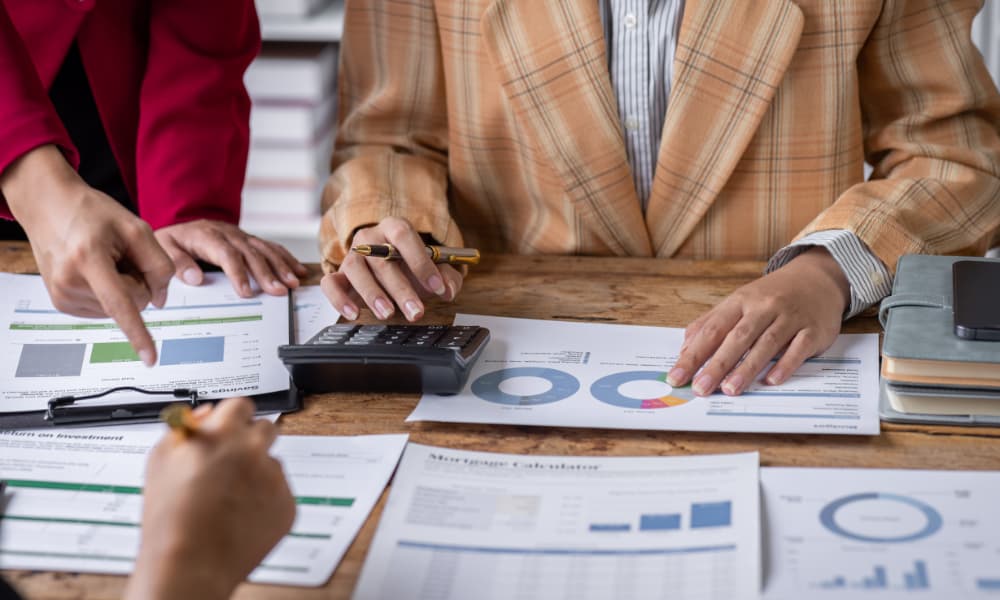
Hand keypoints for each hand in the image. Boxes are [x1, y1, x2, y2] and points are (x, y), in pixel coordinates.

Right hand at [1, 145, 173, 365]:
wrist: (49, 206)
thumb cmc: (93, 213)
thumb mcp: (136, 228)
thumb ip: (159, 265)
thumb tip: (160, 303)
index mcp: (89, 258)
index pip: (121, 304)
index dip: (138, 333)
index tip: (150, 360)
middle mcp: (70, 282)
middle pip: (133, 302)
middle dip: (138, 280)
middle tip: (118, 254)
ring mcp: (62, 295)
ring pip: (121, 308)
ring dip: (122, 285)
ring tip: (102, 259)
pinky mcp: (62, 303)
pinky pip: (106, 308)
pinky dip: (110, 290)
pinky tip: (95, 270)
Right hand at [125, 398, 295, 599]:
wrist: (189, 564)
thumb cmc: (170, 517)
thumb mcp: (161, 460)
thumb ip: (187, 427)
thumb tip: (208, 414)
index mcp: (222, 433)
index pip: (242, 405)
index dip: (233, 417)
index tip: (229, 427)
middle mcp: (254, 450)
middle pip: (266, 428)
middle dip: (251, 441)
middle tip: (232, 462)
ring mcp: (274, 478)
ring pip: (271, 464)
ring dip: (256, 474)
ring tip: (228, 500)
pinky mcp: (288, 504)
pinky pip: (279, 493)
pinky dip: (265, 501)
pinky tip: (241, 516)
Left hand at [155, 220, 306, 296]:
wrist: (183, 225)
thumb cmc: (175, 240)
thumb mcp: (166, 248)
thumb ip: (178, 263)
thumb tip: (195, 278)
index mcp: (207, 236)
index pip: (226, 255)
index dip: (238, 273)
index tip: (245, 292)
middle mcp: (228, 234)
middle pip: (251, 253)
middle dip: (267, 273)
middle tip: (278, 291)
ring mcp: (242, 236)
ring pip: (265, 249)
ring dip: (281, 266)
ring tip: (293, 283)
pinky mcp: (250, 240)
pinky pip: (271, 247)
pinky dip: (286, 258)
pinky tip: (298, 269)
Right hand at [322, 216, 462, 320]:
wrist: (389, 269)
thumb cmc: (412, 267)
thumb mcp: (435, 270)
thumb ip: (447, 278)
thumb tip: (448, 290)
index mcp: (395, 228)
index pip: (404, 236)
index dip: (421, 261)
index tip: (437, 287)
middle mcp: (370, 238)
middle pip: (382, 259)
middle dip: (401, 288)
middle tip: (416, 311)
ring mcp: (351, 255)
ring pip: (355, 269)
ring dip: (372, 294)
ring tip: (387, 314)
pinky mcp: (338, 275)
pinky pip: (330, 284)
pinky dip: (339, 300)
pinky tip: (353, 314)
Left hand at [667, 247, 849, 395]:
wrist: (817, 278)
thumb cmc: (771, 296)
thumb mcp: (738, 302)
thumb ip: (711, 324)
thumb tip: (685, 350)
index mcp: (740, 301)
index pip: (712, 329)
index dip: (693, 355)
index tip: (677, 377)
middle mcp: (763, 307)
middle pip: (737, 337)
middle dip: (716, 365)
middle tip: (700, 388)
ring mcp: (790, 317)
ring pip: (766, 343)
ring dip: (747, 368)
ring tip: (730, 390)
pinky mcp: (813, 330)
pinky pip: (798, 348)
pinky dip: (785, 364)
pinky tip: (771, 380)